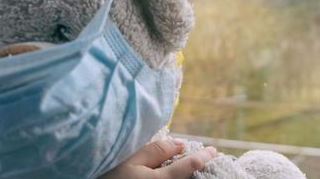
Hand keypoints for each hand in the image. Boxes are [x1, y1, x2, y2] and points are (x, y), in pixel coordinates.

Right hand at [99, 139, 216, 178]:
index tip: (213, 151)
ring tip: (194, 168)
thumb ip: (155, 151)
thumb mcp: (127, 160)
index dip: (204, 157)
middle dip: (201, 170)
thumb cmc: (106, 175)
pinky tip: (178, 175)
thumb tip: (181, 145)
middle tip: (208, 161)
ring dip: (190, 177)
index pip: (190, 166)